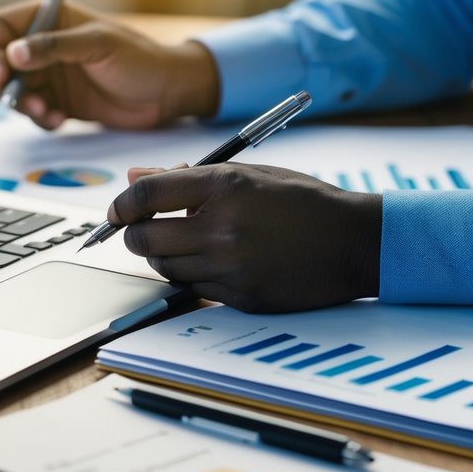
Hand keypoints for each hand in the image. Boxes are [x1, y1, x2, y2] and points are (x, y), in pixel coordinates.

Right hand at [0, 0, 218, 129]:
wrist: (167, 93)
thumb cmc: (140, 58)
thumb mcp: (97, 45)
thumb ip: (54, 47)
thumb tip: (13, 53)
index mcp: (52, 18)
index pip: (2, 26)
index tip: (0, 73)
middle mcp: (45, 45)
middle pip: (1, 62)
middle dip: (4, 84)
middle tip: (17, 100)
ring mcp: (51, 74)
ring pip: (15, 91)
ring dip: (23, 105)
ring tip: (46, 113)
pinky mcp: (60, 101)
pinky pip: (34, 112)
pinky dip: (40, 119)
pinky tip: (59, 121)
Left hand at [109, 164, 380, 311]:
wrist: (355, 242)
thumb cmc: (303, 201)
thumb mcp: (248, 174)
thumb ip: (186, 177)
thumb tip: (134, 176)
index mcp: (225, 187)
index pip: (148, 196)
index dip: (122, 204)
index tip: (117, 210)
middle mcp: (223, 228)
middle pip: (145, 239)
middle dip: (134, 234)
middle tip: (141, 229)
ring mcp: (232, 267)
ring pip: (165, 268)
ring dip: (162, 257)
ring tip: (183, 242)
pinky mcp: (241, 297)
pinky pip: (194, 289)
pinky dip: (192, 276)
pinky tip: (212, 261)